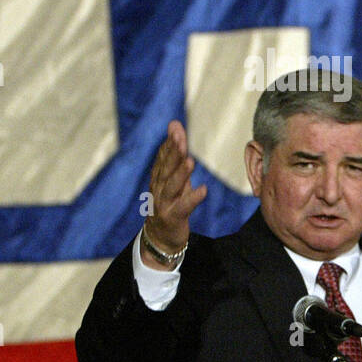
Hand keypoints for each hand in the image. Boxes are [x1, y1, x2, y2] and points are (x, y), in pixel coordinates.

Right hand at [143, 120, 207, 265]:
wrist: (160, 237)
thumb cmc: (170, 202)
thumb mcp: (173, 176)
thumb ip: (174, 151)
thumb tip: (174, 124)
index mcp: (158, 178)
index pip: (162, 158)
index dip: (169, 143)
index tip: (176, 128)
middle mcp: (158, 189)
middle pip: (165, 169)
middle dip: (173, 154)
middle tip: (180, 139)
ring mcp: (164, 204)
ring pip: (171, 187)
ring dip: (180, 174)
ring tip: (190, 161)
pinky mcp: (173, 218)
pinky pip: (183, 207)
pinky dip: (193, 198)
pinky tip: (203, 190)